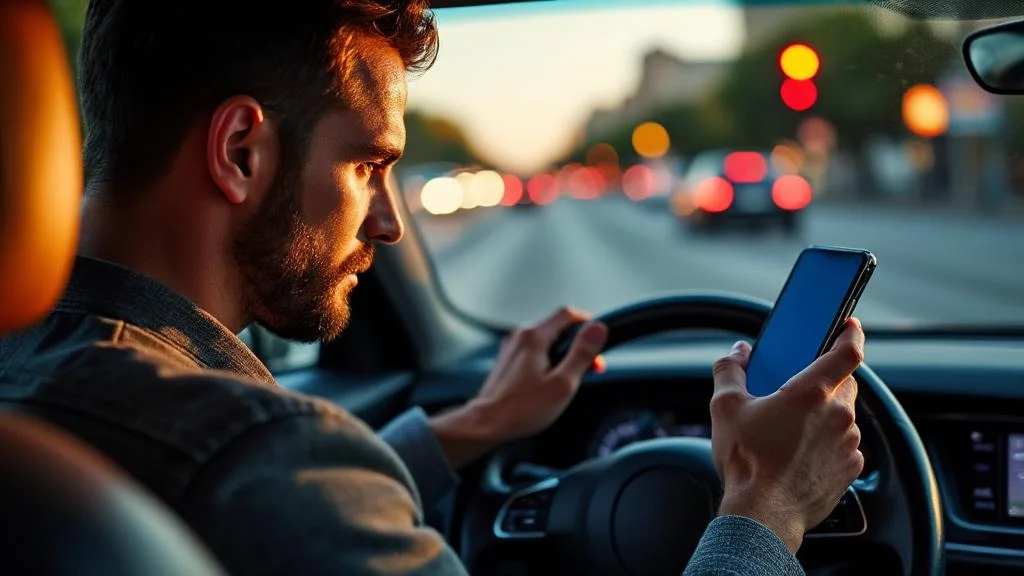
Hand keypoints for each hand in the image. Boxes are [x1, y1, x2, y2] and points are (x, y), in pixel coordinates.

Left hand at [429, 307, 608, 468]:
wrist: (487, 424)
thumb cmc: (522, 409)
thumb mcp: (563, 383)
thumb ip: (582, 353)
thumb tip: (598, 328)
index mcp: (534, 337)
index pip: (567, 313)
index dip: (588, 322)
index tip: (598, 337)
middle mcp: (520, 336)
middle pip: (556, 326)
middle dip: (577, 342)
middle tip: (591, 365)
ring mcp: (511, 347)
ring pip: (545, 338)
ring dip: (563, 351)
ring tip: (572, 375)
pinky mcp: (507, 360)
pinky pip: (533, 350)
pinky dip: (547, 358)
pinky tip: (551, 380)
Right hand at [709, 317, 865, 552]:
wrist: (763, 514)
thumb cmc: (747, 462)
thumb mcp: (725, 408)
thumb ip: (730, 370)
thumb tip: (736, 354)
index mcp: (811, 393)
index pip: (847, 352)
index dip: (850, 334)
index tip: (849, 326)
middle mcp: (838, 415)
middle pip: (844, 383)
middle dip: (826, 380)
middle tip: (798, 388)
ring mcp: (848, 443)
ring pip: (843, 415)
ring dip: (824, 414)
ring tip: (791, 428)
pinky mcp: (850, 468)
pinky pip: (843, 445)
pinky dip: (827, 442)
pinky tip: (799, 452)